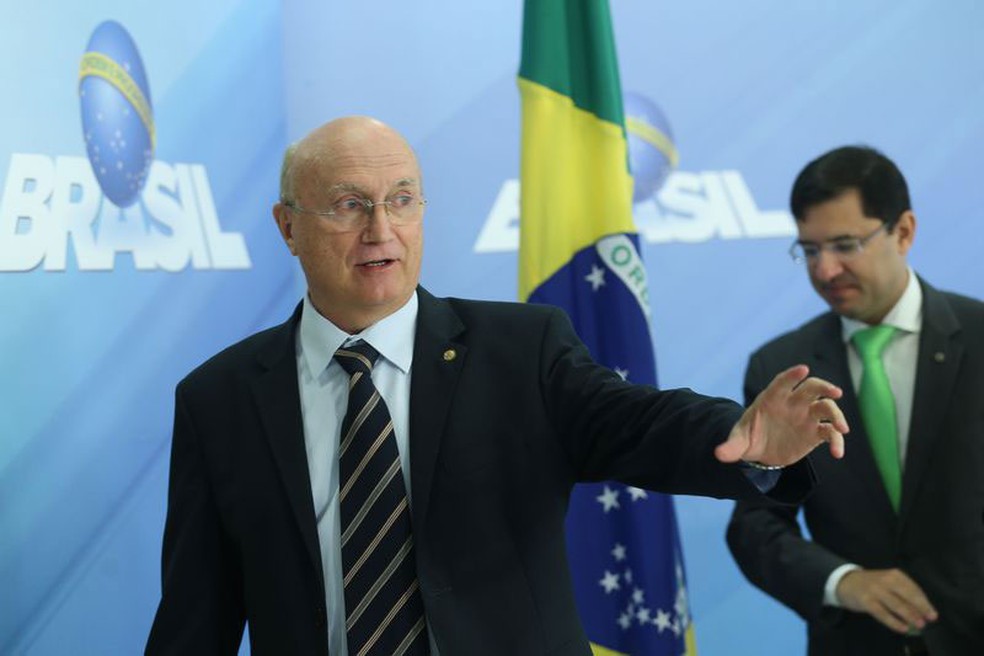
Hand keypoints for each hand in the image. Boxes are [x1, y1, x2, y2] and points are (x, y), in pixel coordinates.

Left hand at [715, 365, 847, 466]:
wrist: (759, 450)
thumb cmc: (748, 437)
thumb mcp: (738, 441)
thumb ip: (731, 447)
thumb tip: (718, 454)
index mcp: (772, 398)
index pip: (782, 382)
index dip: (792, 375)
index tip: (803, 370)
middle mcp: (793, 403)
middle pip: (811, 388)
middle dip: (824, 387)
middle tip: (836, 393)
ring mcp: (806, 416)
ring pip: (826, 408)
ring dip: (837, 416)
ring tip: (842, 429)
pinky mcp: (814, 433)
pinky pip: (829, 432)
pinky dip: (836, 440)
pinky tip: (837, 453)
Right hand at [837, 568, 937, 632]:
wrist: (846, 581)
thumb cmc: (872, 584)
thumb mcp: (888, 583)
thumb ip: (903, 593)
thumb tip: (921, 611)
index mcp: (894, 575)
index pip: (913, 589)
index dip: (924, 602)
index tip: (933, 614)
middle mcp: (885, 580)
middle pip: (907, 595)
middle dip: (920, 608)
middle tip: (929, 620)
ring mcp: (875, 590)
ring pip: (896, 604)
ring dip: (909, 615)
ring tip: (919, 625)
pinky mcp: (866, 600)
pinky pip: (882, 613)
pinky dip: (894, 622)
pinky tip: (902, 628)